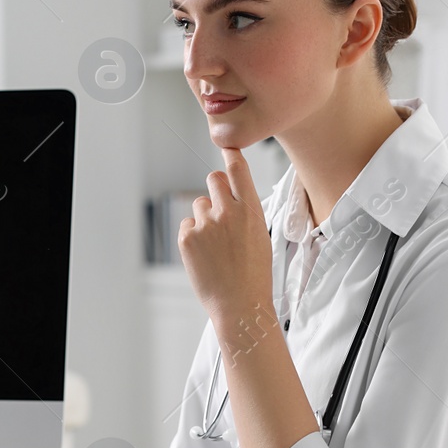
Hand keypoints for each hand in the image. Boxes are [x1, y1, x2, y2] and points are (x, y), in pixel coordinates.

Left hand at [178, 147, 273, 326]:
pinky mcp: (187, 237)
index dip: (231, 153)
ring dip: (205, 217)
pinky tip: (206, 255)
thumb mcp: (260, 235)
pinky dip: (193, 236)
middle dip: (216, 188)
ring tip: (217, 245)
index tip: (227, 143)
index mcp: (251, 210)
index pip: (238, 169)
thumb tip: (229, 194)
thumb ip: (245, 211)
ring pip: (199, 204)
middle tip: (220, 210)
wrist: (240, 304)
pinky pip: (187, 224)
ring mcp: (206, 224)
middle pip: (214, 178)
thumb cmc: (254, 273)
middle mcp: (228, 212)